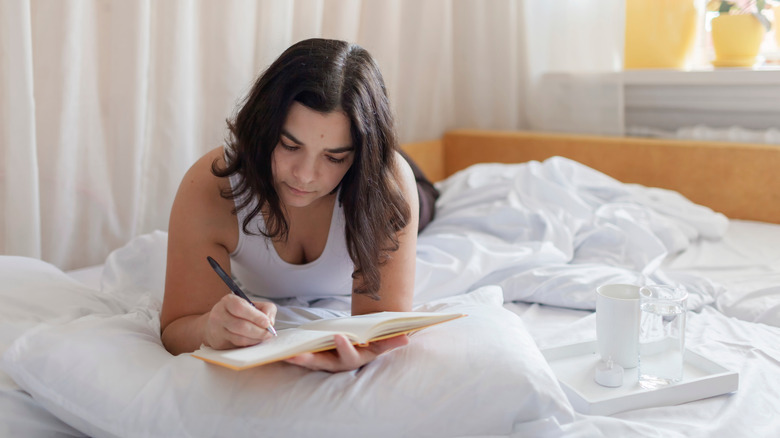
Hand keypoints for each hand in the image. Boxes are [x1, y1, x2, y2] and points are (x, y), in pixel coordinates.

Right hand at [203, 295, 276, 349]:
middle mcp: (219, 314)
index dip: (256, 316)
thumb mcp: (253, 305)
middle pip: (241, 325)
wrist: (218, 324)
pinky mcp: (219, 343)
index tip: (267, 323)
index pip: (240, 308)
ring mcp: (217, 330)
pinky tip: (254, 340)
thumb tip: (269, 321)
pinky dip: (249, 344)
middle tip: (269, 333)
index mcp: (228, 301)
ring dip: (255, 339)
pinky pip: (237, 346)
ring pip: (239, 338)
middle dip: (259, 331)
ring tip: (263, 337)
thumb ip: (266, 308)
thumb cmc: (239, 314)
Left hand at [284, 334, 409, 371]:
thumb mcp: (381, 342)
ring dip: (299, 359)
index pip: (350, 356)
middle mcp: (339, 363)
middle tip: (299, 354)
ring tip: (286, 354)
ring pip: (311, 362)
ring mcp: (326, 361)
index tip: (339, 336)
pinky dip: (294, 355)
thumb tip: (406, 338)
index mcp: (356, 358)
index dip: (345, 347)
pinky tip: (283, 350)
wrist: (360, 345)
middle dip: (311, 359)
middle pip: (324, 363)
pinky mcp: (316, 358)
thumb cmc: (371, 342)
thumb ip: (391, 340)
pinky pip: (304, 358)